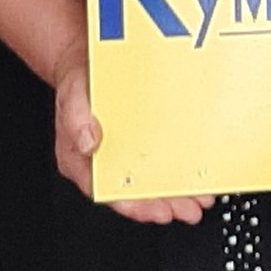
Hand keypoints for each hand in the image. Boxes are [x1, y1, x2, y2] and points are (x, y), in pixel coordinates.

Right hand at [49, 42, 214, 224]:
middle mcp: (106, 161)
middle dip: (163, 205)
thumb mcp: (72, 93)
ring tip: (199, 200)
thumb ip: (76, 118)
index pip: (107, 192)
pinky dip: (179, 171)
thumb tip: (89, 141)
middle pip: (135, 193)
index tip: (156, 211)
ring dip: (175, 194)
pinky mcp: (142, 140)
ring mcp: (125, 152)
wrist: (88, 59)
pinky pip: (160, 160)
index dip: (133, 206)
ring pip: (151, 182)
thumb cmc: (79, 80)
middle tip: (188, 210)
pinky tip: (196, 175)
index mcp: (83, 160)